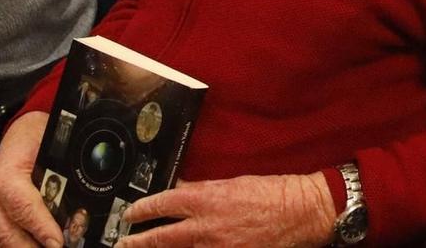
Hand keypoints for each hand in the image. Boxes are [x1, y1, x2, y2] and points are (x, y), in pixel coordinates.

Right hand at [0, 110, 60, 246]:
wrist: (23, 131)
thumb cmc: (40, 138)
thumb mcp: (55, 149)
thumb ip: (66, 174)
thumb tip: (85, 199)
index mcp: (7, 179)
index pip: (24, 209)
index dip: (42, 229)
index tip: (58, 243)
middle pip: (10, 234)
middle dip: (33, 247)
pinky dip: (9, 247)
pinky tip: (29, 247)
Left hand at [119, 171, 335, 247]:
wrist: (302, 211)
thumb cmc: (273, 192)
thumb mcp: (234, 183)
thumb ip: (204, 190)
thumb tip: (180, 191)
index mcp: (208, 199)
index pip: (164, 203)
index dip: (142, 209)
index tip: (131, 213)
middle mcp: (206, 226)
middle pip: (160, 238)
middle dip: (136, 242)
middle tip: (122, 243)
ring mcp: (216, 247)